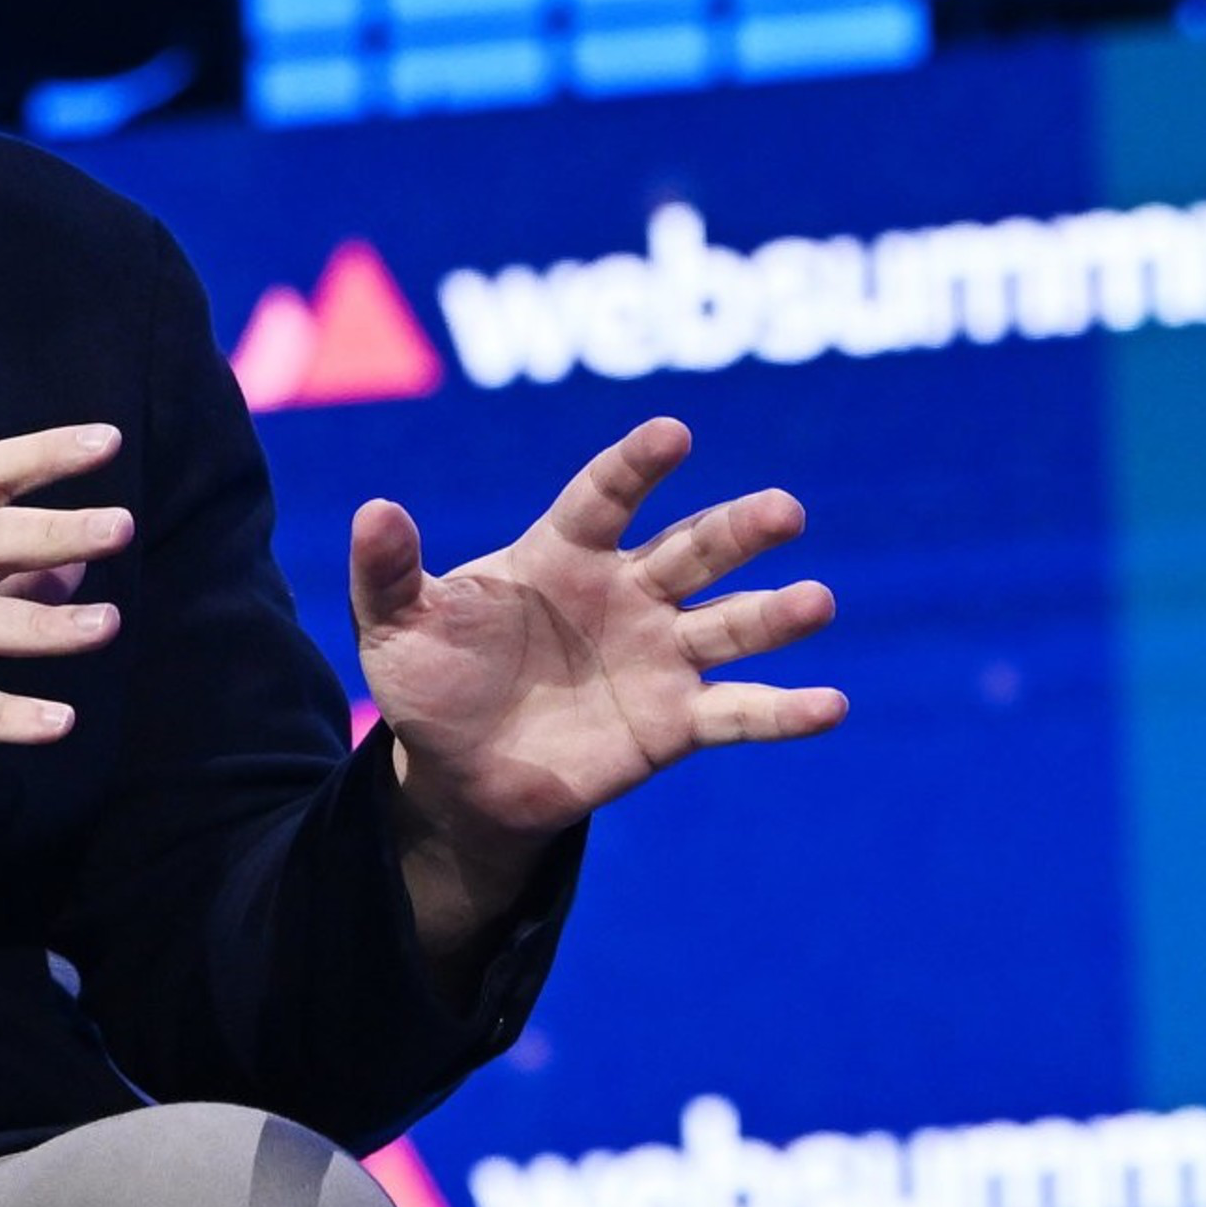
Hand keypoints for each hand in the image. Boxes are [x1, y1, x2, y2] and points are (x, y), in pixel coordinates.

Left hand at [358, 417, 840, 921]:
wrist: (460, 771)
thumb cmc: (432, 680)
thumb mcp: (394, 625)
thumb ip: (388, 570)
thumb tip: (374, 511)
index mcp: (563, 553)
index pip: (605, 497)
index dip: (636, 466)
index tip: (673, 434)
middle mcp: (628, 593)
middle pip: (692, 551)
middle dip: (738, 531)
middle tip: (786, 510)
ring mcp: (661, 657)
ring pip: (730, 626)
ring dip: (774, 615)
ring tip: (816, 601)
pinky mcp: (678, 723)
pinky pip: (741, 713)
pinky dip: (786, 711)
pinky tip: (831, 706)